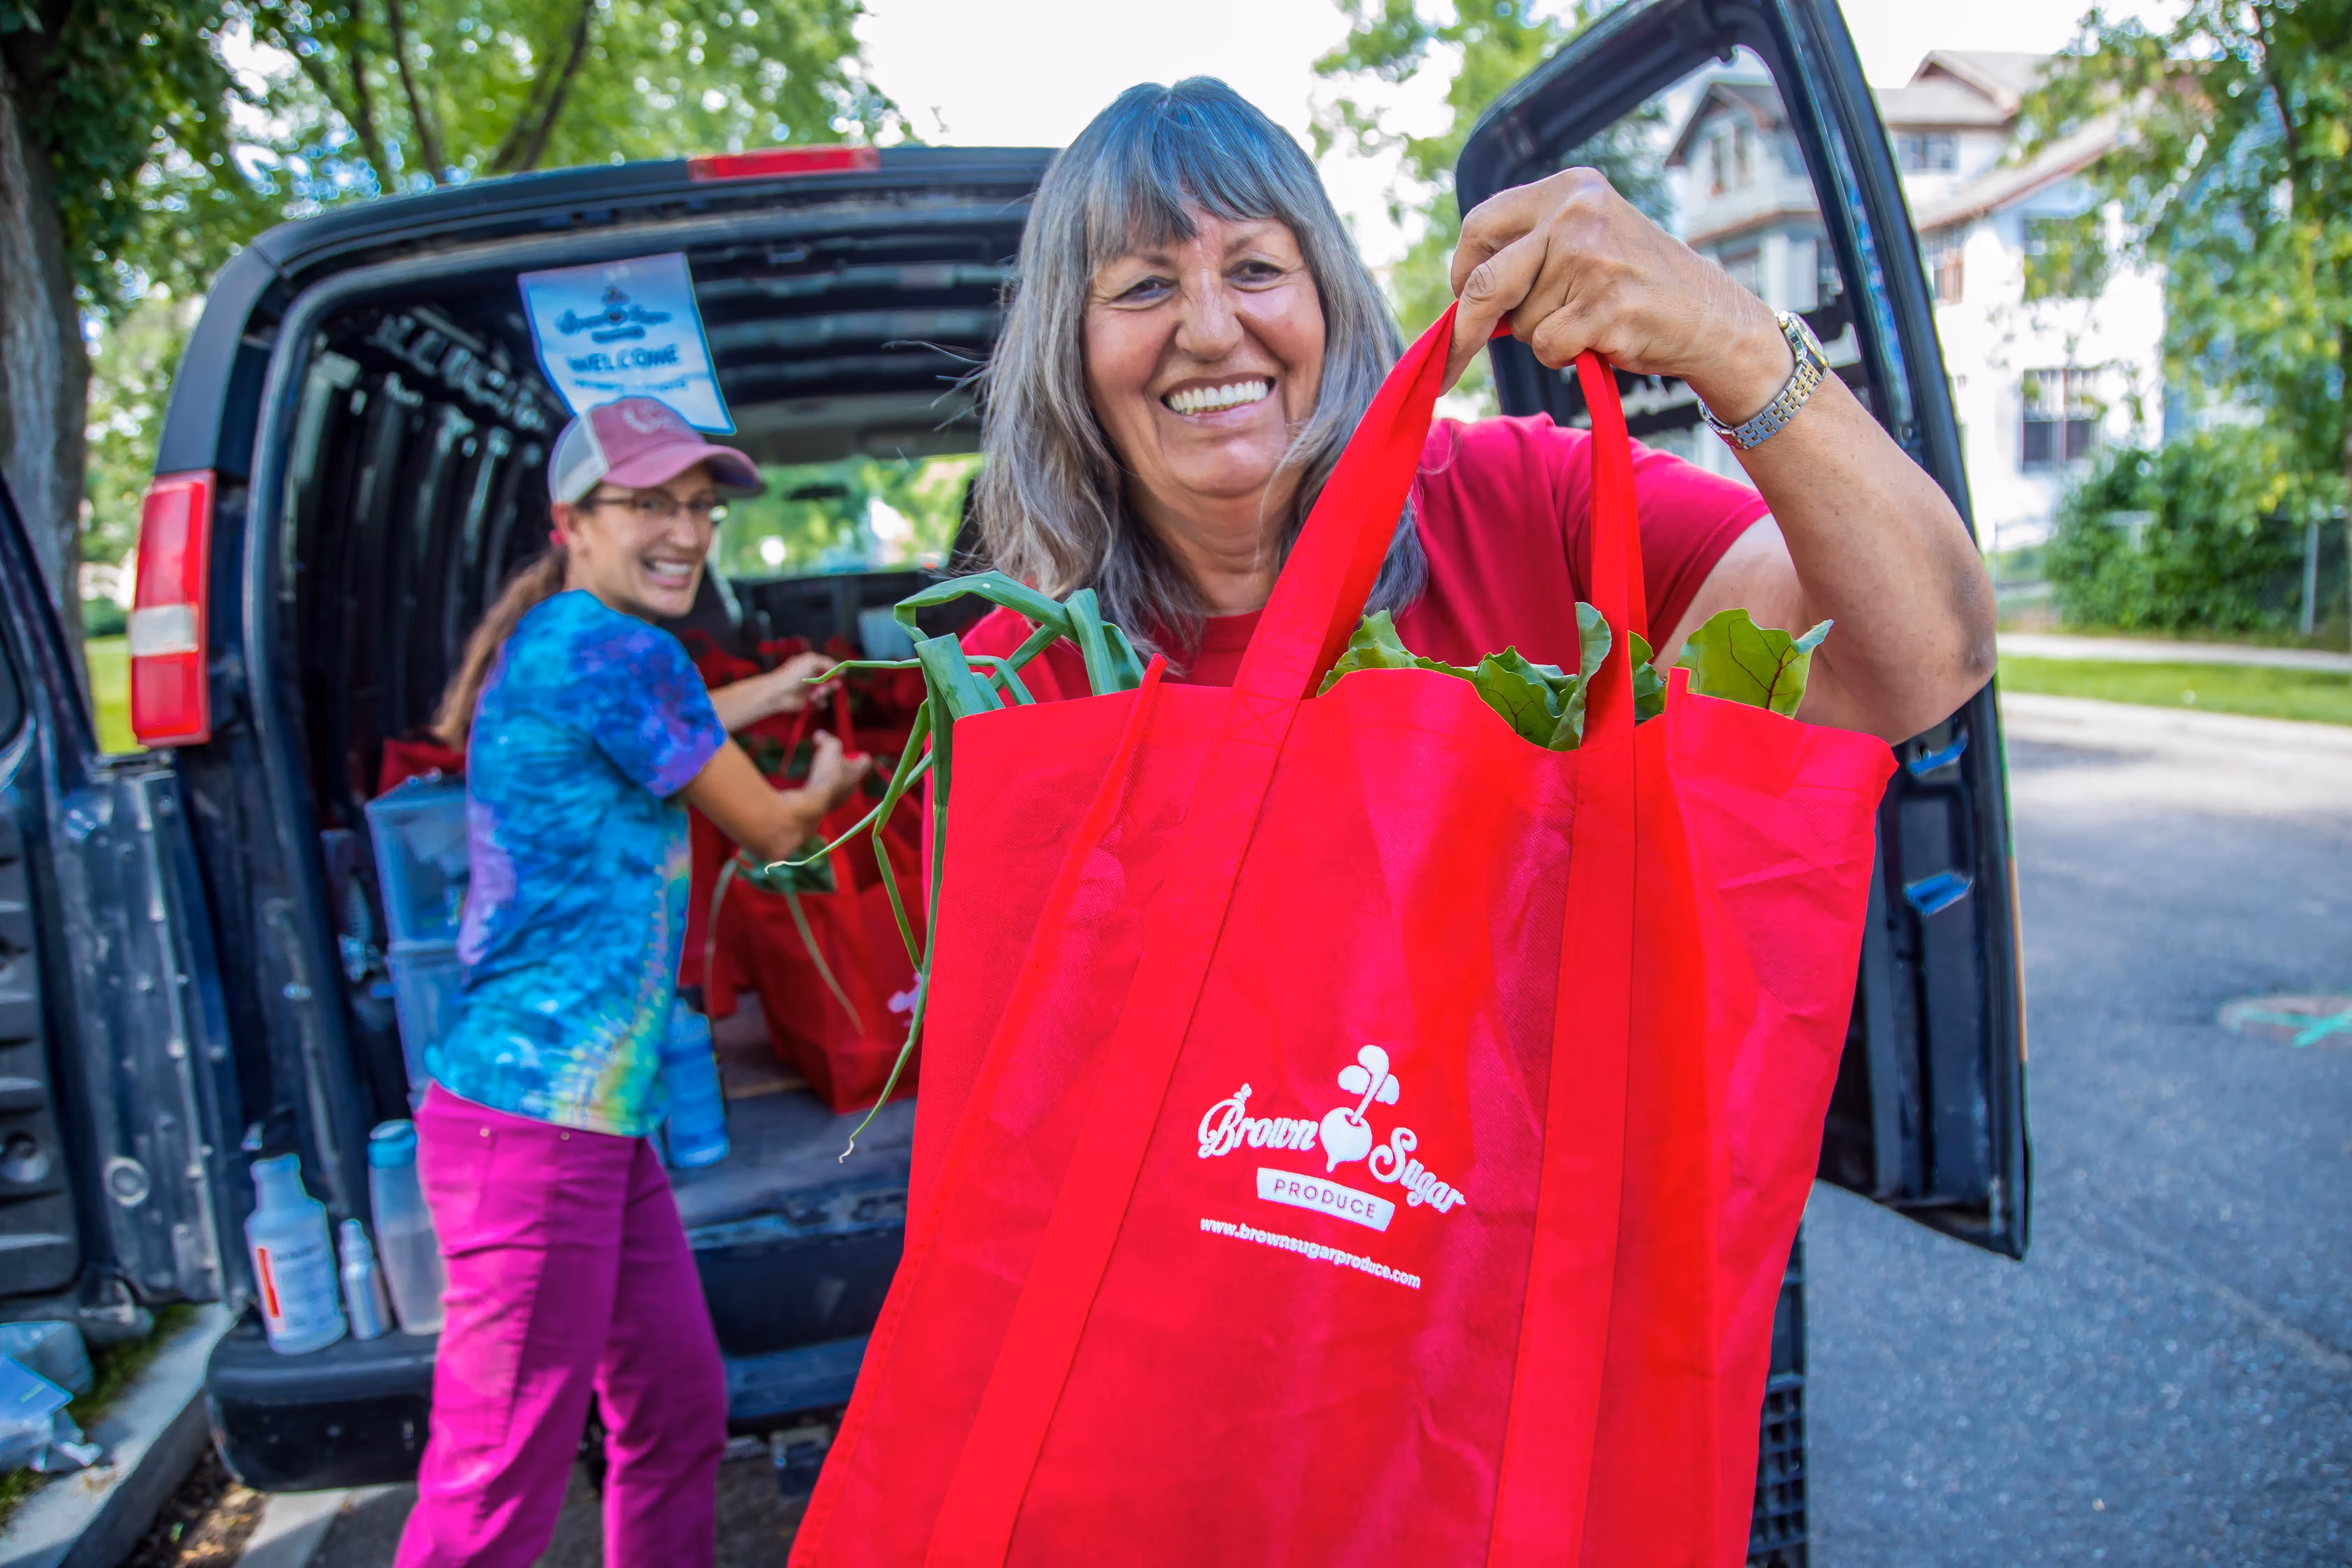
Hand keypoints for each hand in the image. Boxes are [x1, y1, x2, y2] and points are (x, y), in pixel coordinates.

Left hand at [764, 651, 839, 715]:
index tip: (842, 673)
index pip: (827, 666)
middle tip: (835, 685)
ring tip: (815, 694)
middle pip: (829, 680)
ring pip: (826, 692)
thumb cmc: (793, 674)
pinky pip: (821, 703)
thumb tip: (843, 669)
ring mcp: (809, 690)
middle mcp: (810, 677)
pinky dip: (820, 702)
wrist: (779, 693)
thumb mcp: (812, 660)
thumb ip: (828, 663)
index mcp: (810, 665)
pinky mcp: (808, 702)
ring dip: (824, 692)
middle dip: (832, 683)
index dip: (835, 670)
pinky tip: (813, 701)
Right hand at [798, 730, 871, 815]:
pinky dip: (820, 787)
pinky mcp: (827, 806)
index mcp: (857, 773)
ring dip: (829, 777)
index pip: (865, 761)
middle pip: (851, 774)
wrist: (815, 800)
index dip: (858, 755)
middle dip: (842, 767)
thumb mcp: (830, 748)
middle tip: (830, 759)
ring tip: (817, 769)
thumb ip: (827, 739)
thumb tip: (820, 734)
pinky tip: (810, 782)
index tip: (849, 751)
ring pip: (838, 784)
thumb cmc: (828, 772)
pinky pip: (826, 793)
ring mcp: (840, 799)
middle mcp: (852, 787)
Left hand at [1445, 167, 1791, 424]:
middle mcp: (1577, 214)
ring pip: (1521, 322)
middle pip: (1486, 280)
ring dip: (1541, 335)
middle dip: (1467, 325)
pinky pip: (1547, 345)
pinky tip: (1598, 337)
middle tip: (1455, 355)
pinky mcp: (1605, 305)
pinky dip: (1563, 354)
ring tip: (1586, 318)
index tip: (1463, 297)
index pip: (1480, 225)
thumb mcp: (1583, 240)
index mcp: (1567, 189)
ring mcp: (1592, 258)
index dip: (1462, 270)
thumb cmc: (1633, 284)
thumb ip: (1528, 252)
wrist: (1708, 313)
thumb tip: (1464, 297)